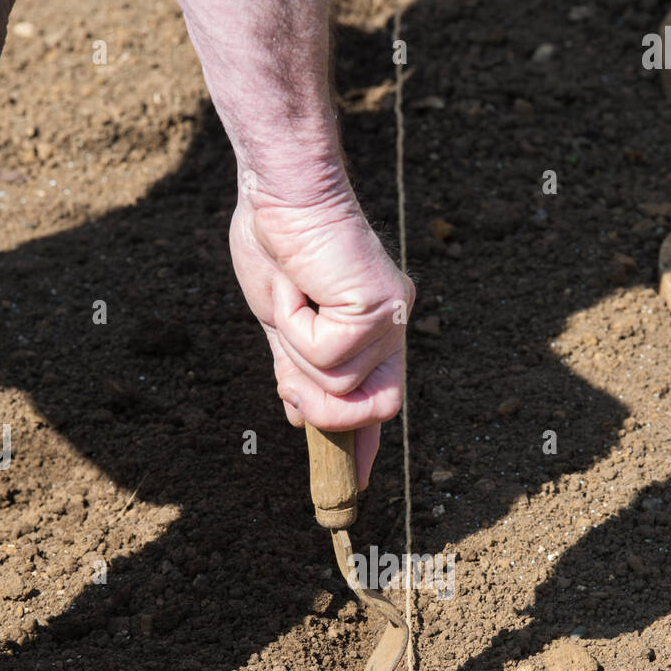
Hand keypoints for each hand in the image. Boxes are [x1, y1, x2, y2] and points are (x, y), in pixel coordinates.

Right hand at [229, 181, 413, 487]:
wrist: (279, 190)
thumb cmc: (277, 241)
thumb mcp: (281, 322)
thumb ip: (296, 370)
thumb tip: (301, 419)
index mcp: (374, 329)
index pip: (378, 398)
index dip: (367, 441)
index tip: (362, 480)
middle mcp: (393, 325)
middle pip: (365, 408)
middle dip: (318, 400)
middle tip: (288, 354)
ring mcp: (390, 318)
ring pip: (339, 384)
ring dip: (297, 349)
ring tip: (293, 296)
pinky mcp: (376, 308)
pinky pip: (328, 354)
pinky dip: (298, 327)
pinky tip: (298, 289)